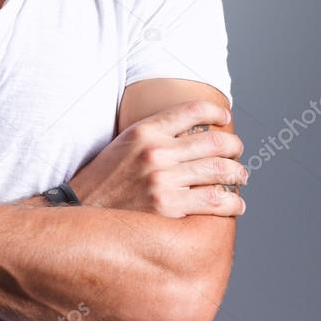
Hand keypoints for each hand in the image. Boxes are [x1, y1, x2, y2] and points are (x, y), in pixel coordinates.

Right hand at [67, 100, 245, 217]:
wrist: (80, 210)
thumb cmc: (104, 178)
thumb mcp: (124, 144)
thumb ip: (154, 136)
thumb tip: (191, 133)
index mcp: (144, 131)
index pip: (192, 110)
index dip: (216, 111)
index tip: (224, 116)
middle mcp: (156, 152)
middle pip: (214, 141)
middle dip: (234, 146)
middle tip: (237, 151)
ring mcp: (163, 180)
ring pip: (220, 170)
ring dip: (237, 173)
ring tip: (239, 176)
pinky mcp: (168, 207)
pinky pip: (213, 201)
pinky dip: (231, 202)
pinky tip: (235, 204)